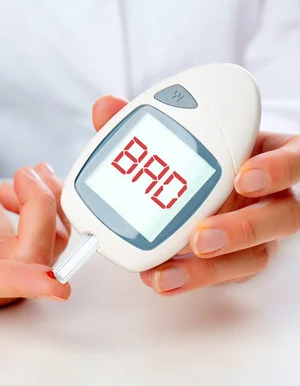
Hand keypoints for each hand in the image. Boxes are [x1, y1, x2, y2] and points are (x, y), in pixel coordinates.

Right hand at [0, 157, 70, 311]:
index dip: (23, 281)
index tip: (53, 284)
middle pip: (29, 260)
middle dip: (41, 211)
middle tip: (27, 175)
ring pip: (48, 250)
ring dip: (51, 207)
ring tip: (29, 174)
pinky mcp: (16, 257)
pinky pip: (51, 241)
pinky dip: (52, 210)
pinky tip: (30, 187)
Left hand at [93, 96, 299, 294]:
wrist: (222, 186)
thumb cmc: (211, 154)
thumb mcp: (189, 135)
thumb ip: (149, 123)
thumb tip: (104, 108)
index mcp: (268, 157)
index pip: (292, 160)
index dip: (274, 170)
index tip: (242, 176)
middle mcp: (273, 197)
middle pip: (282, 217)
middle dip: (243, 228)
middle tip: (201, 236)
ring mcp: (262, 232)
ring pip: (257, 255)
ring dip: (213, 267)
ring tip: (168, 273)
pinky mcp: (243, 261)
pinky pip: (229, 276)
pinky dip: (194, 277)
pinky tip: (162, 277)